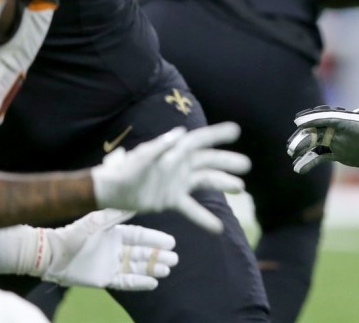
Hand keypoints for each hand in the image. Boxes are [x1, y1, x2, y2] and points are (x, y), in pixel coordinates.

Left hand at [36, 209, 178, 290]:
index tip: (170, 242)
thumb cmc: (73, 234)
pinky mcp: (104, 279)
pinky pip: (126, 282)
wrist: (53, 255)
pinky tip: (153, 283)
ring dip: (152, 268)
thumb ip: (116, 213)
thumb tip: (136, 203)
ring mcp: (111, 264)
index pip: (140, 236)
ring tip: (167, 269)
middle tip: (175, 258)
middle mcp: (115, 249)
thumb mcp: (96, 221)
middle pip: (142, 252)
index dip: (155, 239)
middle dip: (158, 255)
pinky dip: (139, 283)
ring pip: (137, 267)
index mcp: (115, 233)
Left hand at [91, 123, 250, 234]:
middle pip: (209, 162)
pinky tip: (218, 227)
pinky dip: (205, 218)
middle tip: (246, 165)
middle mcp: (181, 165)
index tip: (236, 130)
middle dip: (227, 163)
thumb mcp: (143, 157)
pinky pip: (192, 209)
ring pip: (206, 182)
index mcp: (175, 151)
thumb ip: (161, 146)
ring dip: (223, 183)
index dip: (218, 134)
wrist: (112, 191)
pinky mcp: (173, 200)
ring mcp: (178, 183)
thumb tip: (181, 132)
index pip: (201, 140)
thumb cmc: (126, 169)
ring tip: (240, 187)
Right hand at [287, 104, 358, 173]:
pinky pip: (320, 156)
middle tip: (292, 147)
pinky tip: (298, 169)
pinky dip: (309, 161)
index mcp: (350, 121)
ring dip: (302, 147)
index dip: (314, 118)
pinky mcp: (339, 152)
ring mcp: (338, 140)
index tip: (298, 122)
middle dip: (303, 136)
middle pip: (317, 130)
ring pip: (314, 142)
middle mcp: (340, 129)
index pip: (329, 117)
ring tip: (291, 155)